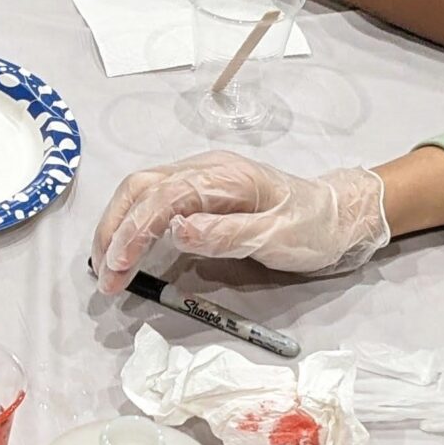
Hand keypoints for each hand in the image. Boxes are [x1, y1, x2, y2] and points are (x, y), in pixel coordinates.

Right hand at [91, 153, 388, 291]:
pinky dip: (130, 224)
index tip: (118, 266)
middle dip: (113, 230)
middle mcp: (205, 168)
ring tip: (106, 268)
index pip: (163, 195)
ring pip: (140, 192)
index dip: (134, 230)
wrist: (338, 214)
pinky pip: (152, 201)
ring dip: (116, 227)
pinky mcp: (197, 192)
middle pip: (140, 187)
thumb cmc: (313, 227)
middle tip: (104, 276)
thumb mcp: (278, 237)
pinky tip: (124, 250)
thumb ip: (227, 234)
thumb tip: (176, 230)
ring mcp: (199, 177)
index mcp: (225, 176)